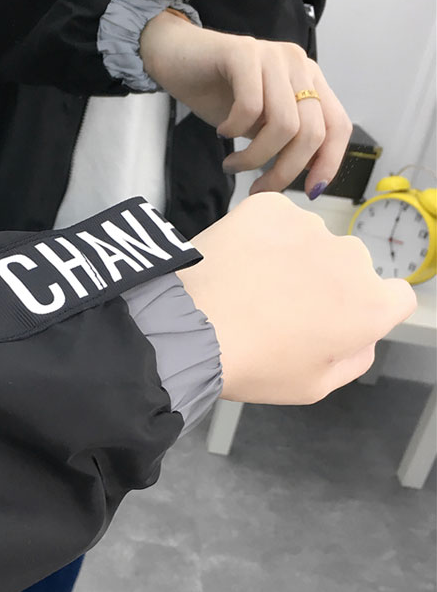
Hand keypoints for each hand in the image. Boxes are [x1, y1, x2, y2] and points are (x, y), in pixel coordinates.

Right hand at [139, 14, 352, 192]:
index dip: (329, 162)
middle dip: (285, 170)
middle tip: (258, 189)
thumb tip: (311, 178)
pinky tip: (223, 131)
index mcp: (310, 80)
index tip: (309, 192)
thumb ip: (288, 140)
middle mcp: (297, 63)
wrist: (175, 55)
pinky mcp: (243, 52)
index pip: (338, 125)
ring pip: (284, 124)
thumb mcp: (261, 123)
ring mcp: (272, 55)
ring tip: (233, 163)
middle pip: (312, 131)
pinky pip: (251, 106)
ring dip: (256, 156)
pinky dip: (235, 129)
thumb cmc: (219, 92)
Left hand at [181, 191, 415, 402]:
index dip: (372, 310)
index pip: (397, 297)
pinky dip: (265, 236)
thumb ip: (354, 357)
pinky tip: (241, 261)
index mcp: (369, 305)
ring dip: (295, 258)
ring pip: (313, 242)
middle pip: (351, 268)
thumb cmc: (257, 363)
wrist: (194, 325)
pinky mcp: (271, 205)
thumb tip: (363, 336)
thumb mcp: (317, 386)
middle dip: (329, 285)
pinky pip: (278, 220)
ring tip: (255, 287)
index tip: (340, 320)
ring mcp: (310, 225)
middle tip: (286, 309)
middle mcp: (350, 257)